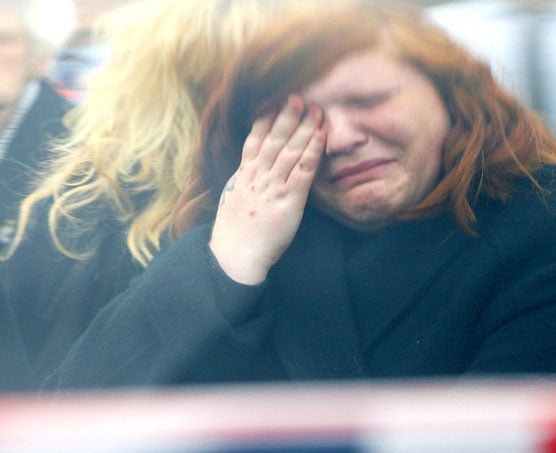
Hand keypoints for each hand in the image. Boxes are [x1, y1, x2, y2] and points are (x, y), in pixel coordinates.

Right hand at [209, 94, 325, 284]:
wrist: (235, 254)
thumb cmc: (235, 231)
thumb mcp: (233, 199)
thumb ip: (244, 181)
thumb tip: (251, 169)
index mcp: (244, 175)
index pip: (255, 140)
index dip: (266, 120)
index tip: (275, 102)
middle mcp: (258, 177)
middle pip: (274, 140)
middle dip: (287, 117)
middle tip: (299, 96)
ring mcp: (273, 187)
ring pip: (290, 151)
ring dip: (304, 128)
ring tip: (316, 110)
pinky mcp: (288, 201)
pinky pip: (302, 172)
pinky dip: (312, 152)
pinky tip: (322, 137)